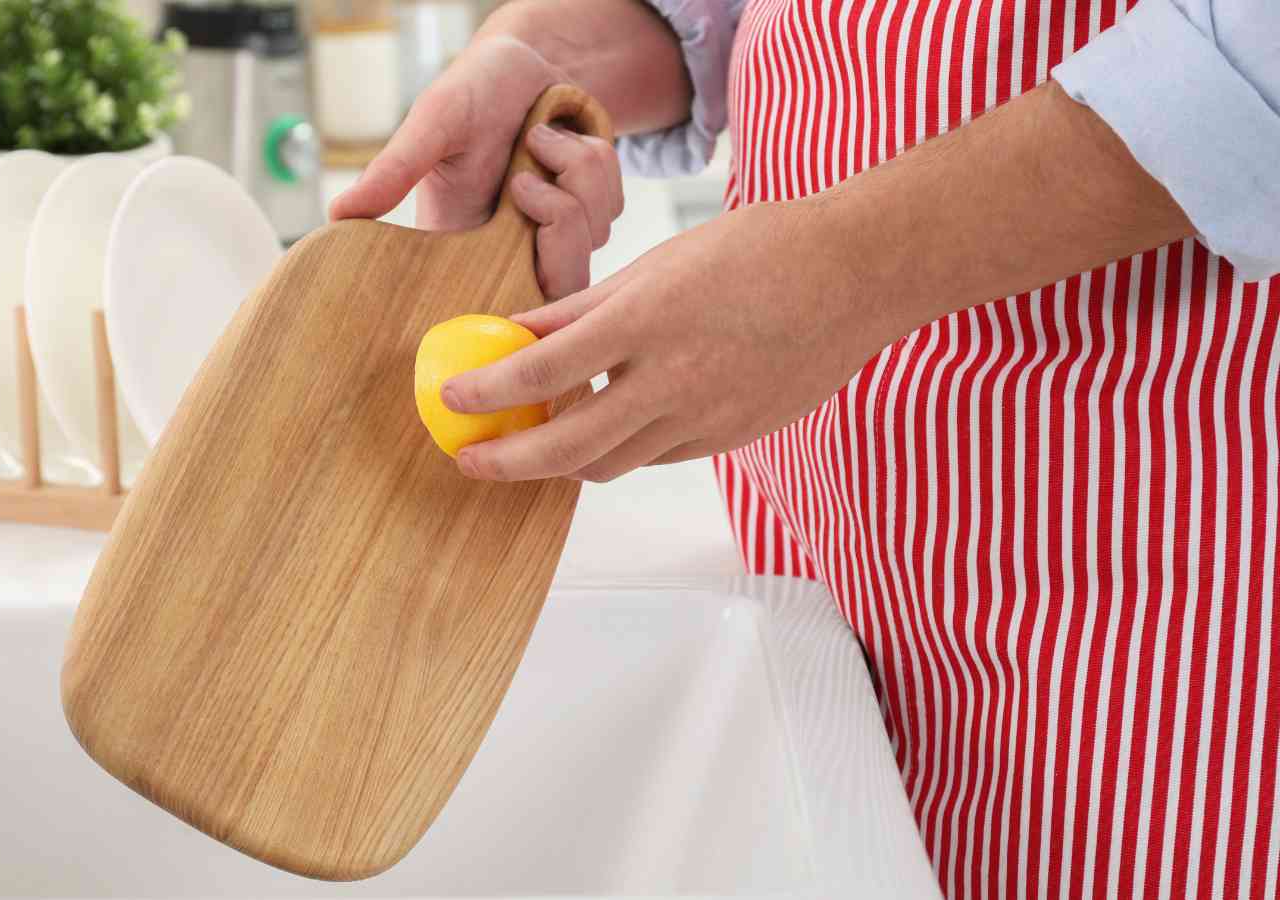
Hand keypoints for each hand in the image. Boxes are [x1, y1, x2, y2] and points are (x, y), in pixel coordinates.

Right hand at [328, 36, 622, 298]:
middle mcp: (512, 253)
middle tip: (526, 174)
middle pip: (564, 282)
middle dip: (559, 216)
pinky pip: (613, 206)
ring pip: (594, 236)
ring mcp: (555, 238)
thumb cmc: (474, 90)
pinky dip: (598, 164)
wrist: (530, 61)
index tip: (521, 227)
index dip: (524, 294)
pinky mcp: (589, 218)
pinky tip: (566, 141)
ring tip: (538, 141)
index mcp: (466, 248)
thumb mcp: (434, 123)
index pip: (500, 310)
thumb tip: (336, 215)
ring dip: (576, 174)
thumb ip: (394, 170)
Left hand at [439, 201, 893, 481]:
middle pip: (566, 449)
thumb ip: (582, 307)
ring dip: (559, 463)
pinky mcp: (729, 439)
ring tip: (531, 444)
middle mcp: (672, 380)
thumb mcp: (657, 264)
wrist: (854, 277)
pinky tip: (607, 425)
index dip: (485, 393)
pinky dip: (619, 450)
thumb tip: (516, 331)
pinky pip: (654, 459)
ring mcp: (705, 419)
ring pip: (609, 465)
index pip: (540, 373)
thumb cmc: (756, 251)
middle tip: (469, 457)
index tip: (451, 398)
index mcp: (645, 321)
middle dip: (506, 462)